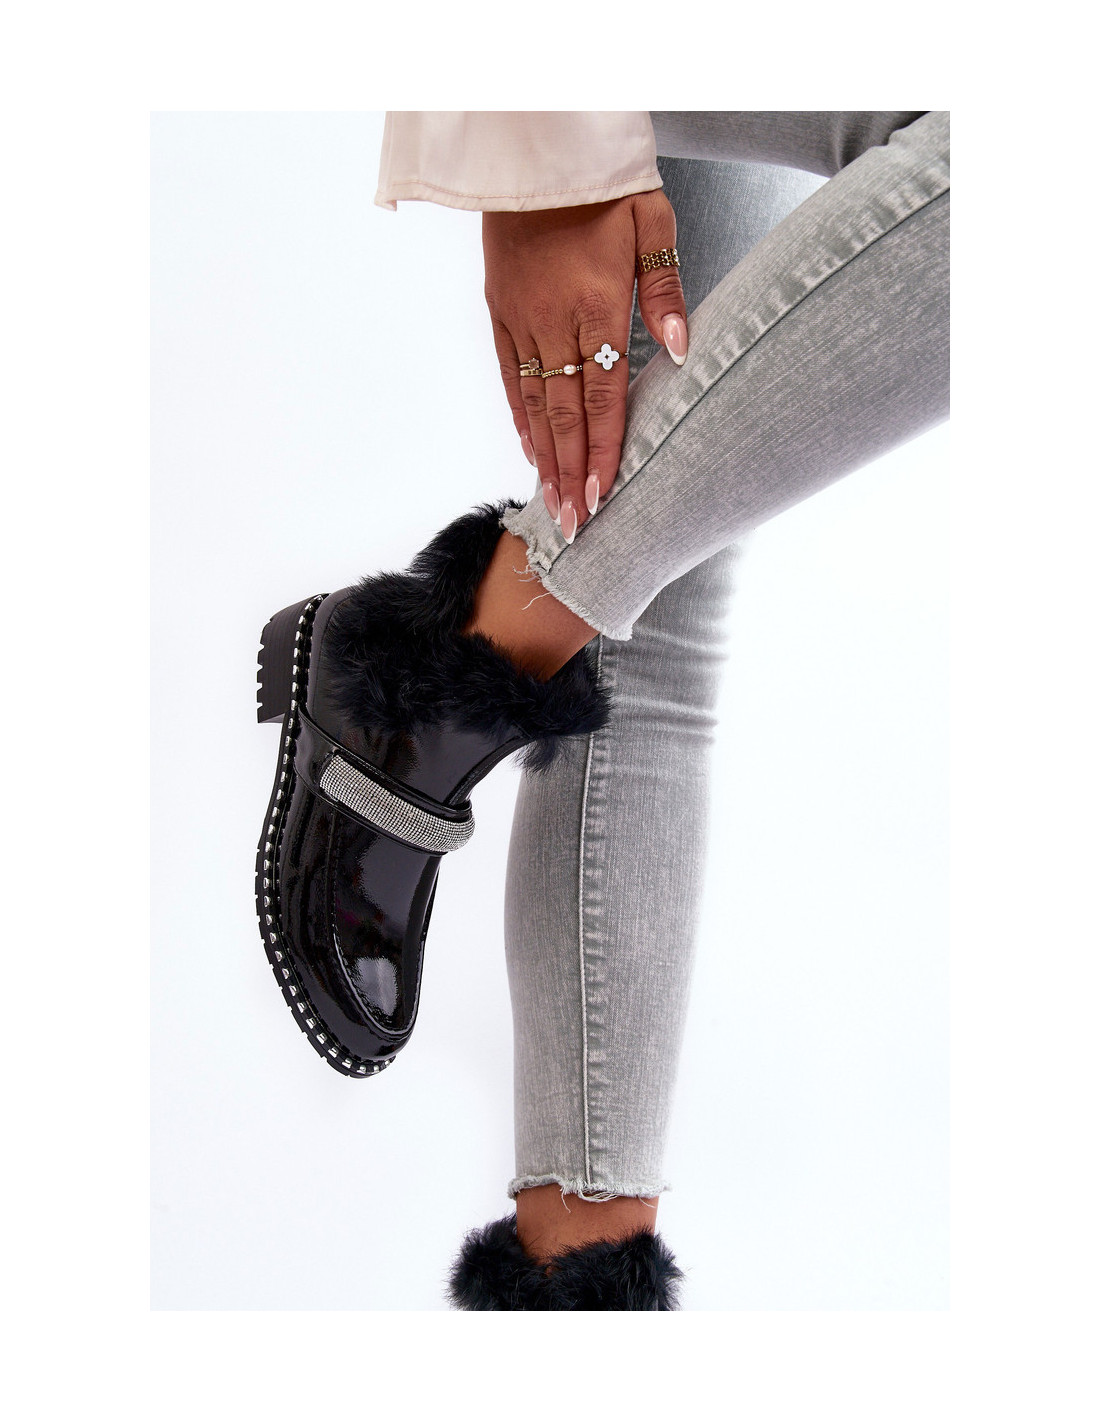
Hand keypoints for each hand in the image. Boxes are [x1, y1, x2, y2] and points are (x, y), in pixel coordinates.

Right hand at [483, 190, 686, 541]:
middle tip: (575, 524)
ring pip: (535, 403)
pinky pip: (511, 376)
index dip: (605, 449)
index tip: (605, 495)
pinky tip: (530, 449)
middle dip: (571, 473)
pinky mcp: (501, 312)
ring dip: (546, 457)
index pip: (603, 394)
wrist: (533, 150)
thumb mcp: (652, 223)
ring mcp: (522, 320)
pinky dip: (522, 417)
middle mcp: (554, 320)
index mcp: (597, 303)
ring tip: (553, 502)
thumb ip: (666, 291)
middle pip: (565, 413)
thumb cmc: (605, 186)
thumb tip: (683, 349)